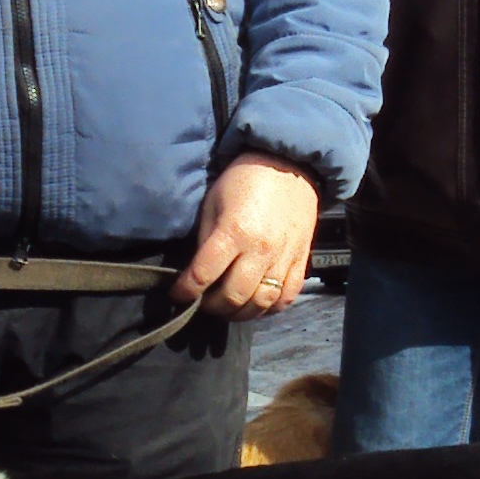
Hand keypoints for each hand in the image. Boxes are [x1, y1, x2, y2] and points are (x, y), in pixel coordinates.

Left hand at [177, 154, 318, 316]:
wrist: (289, 165)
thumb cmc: (244, 179)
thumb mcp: (214, 202)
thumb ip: (206, 239)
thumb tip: (196, 271)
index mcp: (234, 232)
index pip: (203, 275)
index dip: (185, 291)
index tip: (178, 295)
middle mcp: (260, 251)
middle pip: (233, 297)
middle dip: (212, 307)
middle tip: (203, 303)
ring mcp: (284, 258)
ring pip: (261, 303)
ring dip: (240, 313)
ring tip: (228, 308)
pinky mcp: (301, 261)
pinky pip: (287, 297)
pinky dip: (270, 309)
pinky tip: (256, 305)